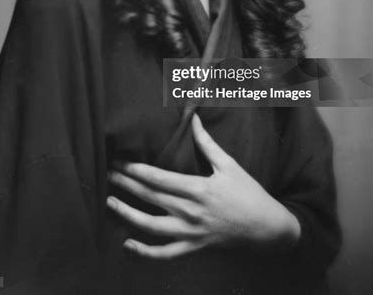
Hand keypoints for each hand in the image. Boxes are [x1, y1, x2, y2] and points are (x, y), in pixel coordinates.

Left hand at [106, 113, 300, 258]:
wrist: (268, 229)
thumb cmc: (249, 193)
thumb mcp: (229, 165)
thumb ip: (207, 143)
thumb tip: (194, 117)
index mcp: (199, 188)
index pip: (159, 178)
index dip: (135, 170)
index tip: (119, 161)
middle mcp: (191, 211)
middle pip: (150, 198)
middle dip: (125, 185)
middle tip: (105, 174)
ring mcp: (191, 233)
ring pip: (151, 227)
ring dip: (127, 215)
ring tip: (109, 203)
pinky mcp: (194, 248)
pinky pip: (165, 254)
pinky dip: (145, 253)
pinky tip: (127, 245)